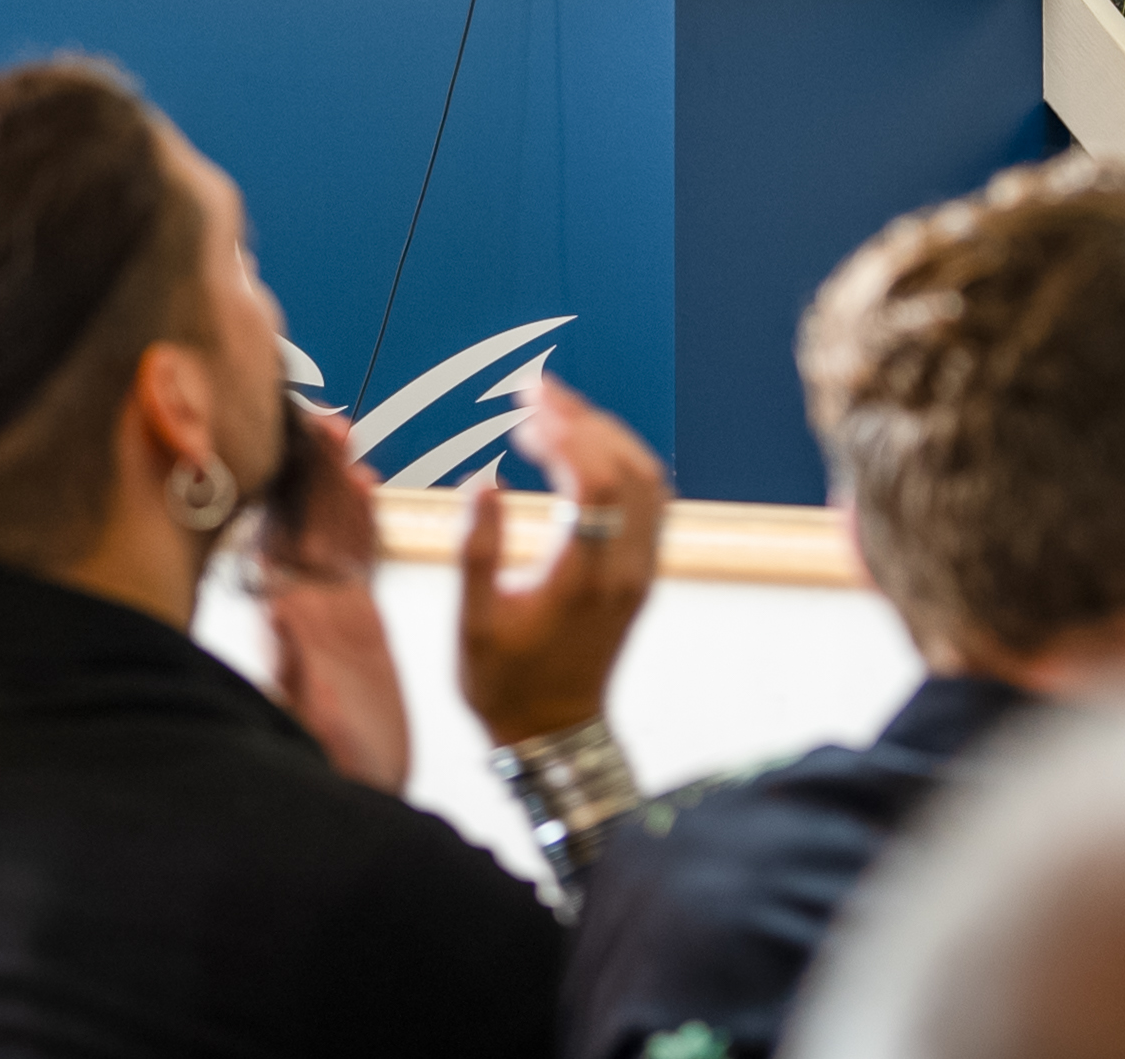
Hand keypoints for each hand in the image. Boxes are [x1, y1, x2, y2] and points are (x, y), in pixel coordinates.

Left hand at [261, 410, 410, 786]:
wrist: (358, 806)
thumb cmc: (336, 774)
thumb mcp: (316, 729)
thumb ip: (299, 672)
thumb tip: (285, 609)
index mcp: (292, 625)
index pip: (278, 539)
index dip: (281, 489)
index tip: (291, 445)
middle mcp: (305, 611)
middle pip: (299, 522)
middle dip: (305, 469)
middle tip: (318, 419)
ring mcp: (330, 615)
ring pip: (327, 531)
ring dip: (330, 482)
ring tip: (339, 434)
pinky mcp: (357, 628)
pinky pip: (357, 560)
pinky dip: (360, 519)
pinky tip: (365, 484)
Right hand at [458, 373, 667, 744]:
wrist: (553, 733)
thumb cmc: (504, 684)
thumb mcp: (473, 625)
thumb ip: (478, 552)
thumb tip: (483, 481)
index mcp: (583, 580)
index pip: (597, 483)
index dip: (566, 436)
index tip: (525, 410)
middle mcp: (625, 570)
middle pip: (626, 469)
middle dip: (583, 420)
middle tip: (535, 391)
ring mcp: (641, 571)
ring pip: (647, 479)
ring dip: (606, 434)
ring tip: (554, 410)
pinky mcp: (643, 573)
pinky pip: (650, 500)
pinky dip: (622, 460)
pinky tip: (584, 448)